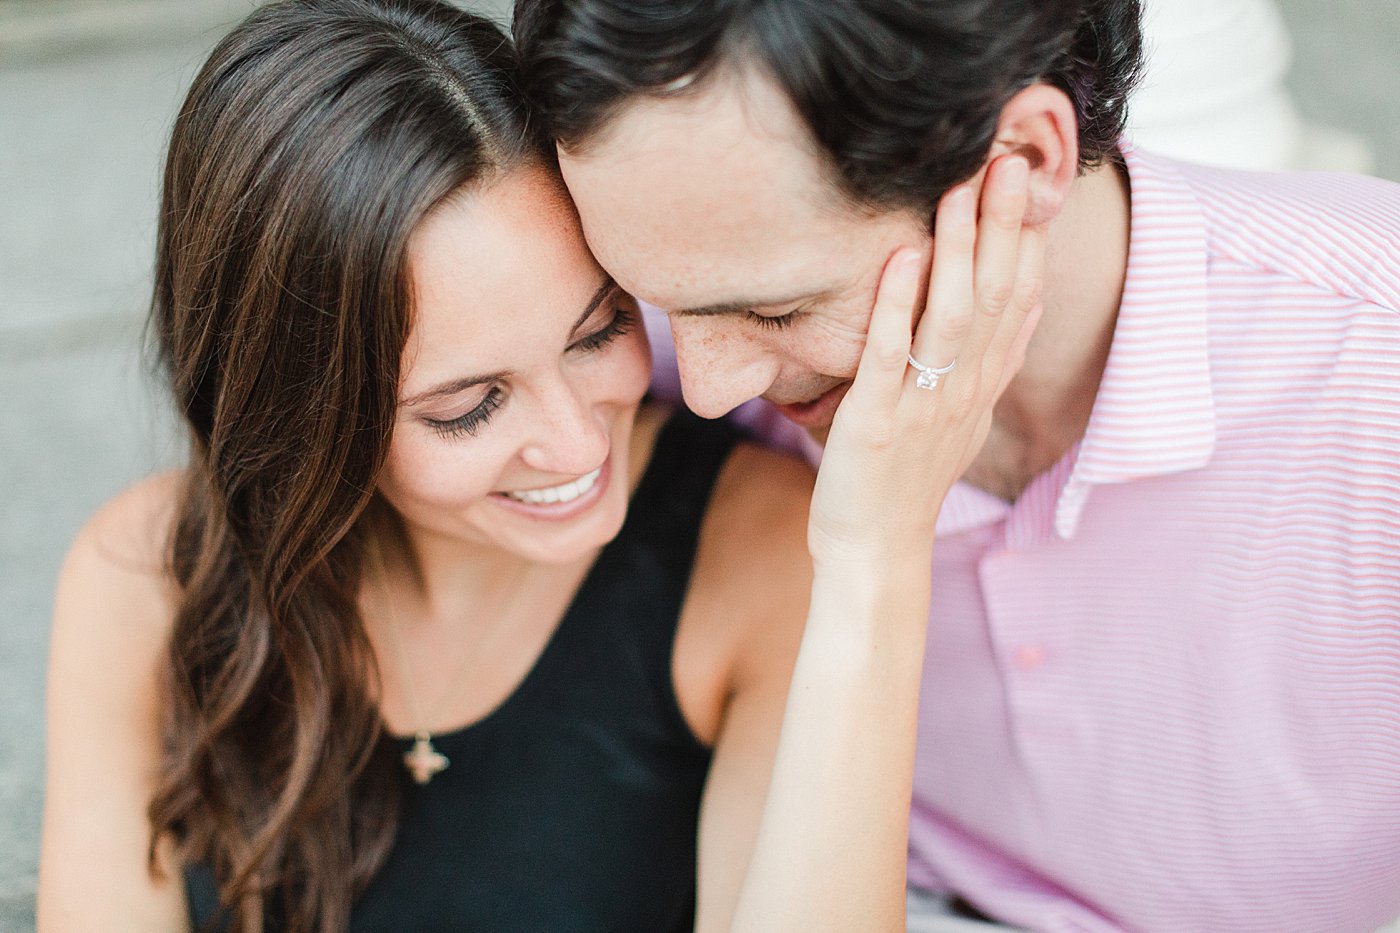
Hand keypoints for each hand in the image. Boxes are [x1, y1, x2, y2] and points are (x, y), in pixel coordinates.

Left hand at [808, 155, 1044, 567]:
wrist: (875, 551)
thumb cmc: (907, 480)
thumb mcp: (961, 418)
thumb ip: (987, 362)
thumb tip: (1020, 307)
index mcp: (983, 386)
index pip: (1022, 301)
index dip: (1027, 239)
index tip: (1029, 179)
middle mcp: (964, 390)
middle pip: (998, 296)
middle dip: (1003, 227)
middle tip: (1006, 161)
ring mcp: (923, 405)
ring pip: (953, 317)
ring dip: (959, 251)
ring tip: (959, 192)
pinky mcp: (876, 422)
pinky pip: (890, 356)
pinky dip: (897, 306)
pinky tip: (902, 259)